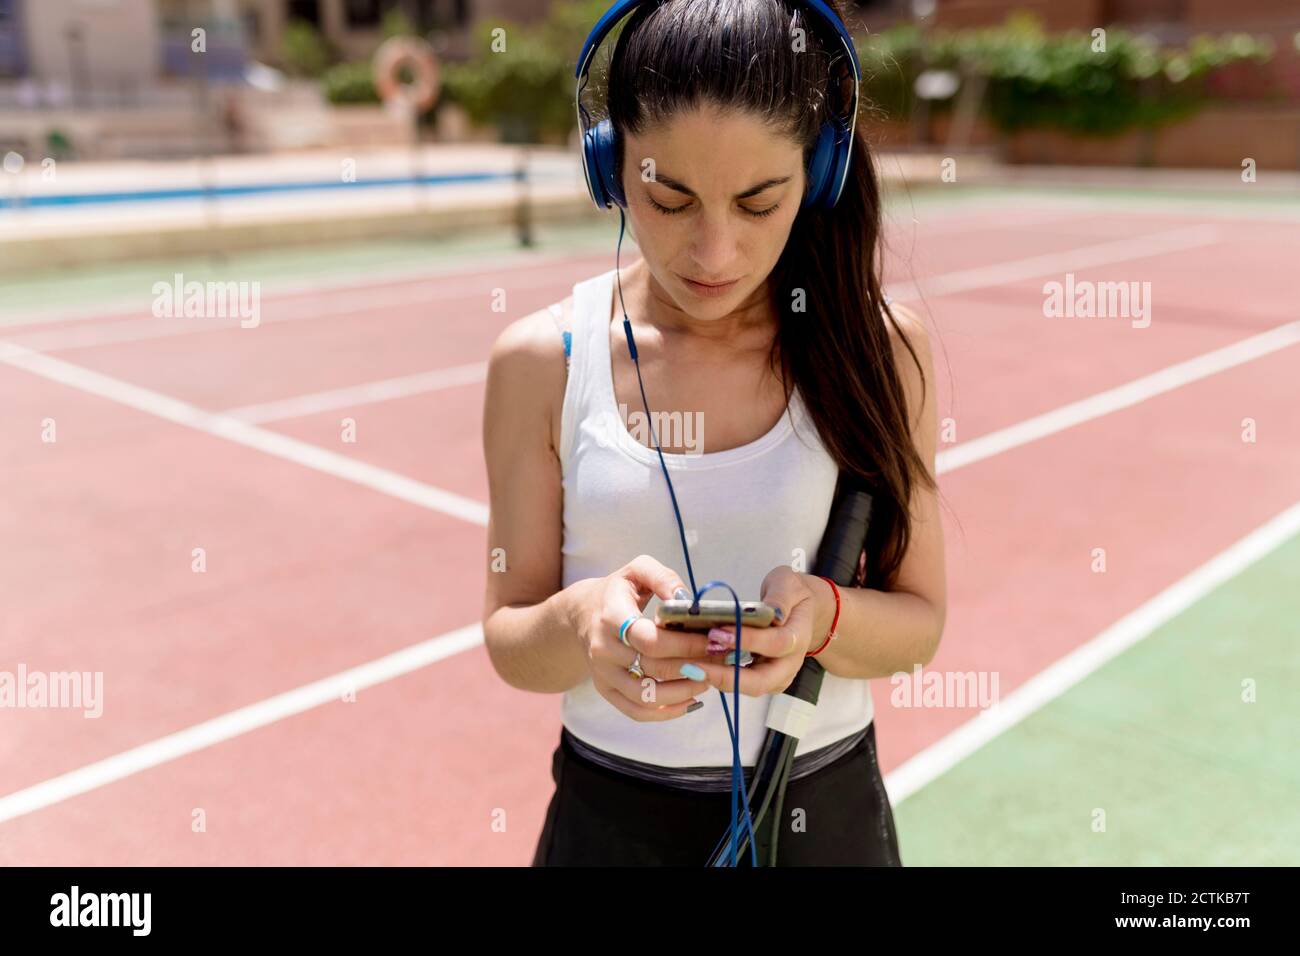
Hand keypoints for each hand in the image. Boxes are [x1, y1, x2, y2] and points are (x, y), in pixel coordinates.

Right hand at [569, 554, 712, 721]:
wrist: (582, 613)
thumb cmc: (618, 590)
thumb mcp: (637, 570)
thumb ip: (664, 578)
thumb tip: (688, 602)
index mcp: (611, 615)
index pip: (649, 639)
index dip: (684, 644)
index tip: (713, 640)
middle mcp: (603, 648)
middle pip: (652, 668)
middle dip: (692, 666)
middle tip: (720, 660)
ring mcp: (602, 673)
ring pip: (646, 696)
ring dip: (683, 692)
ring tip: (707, 679)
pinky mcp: (606, 690)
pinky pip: (636, 712)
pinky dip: (667, 712)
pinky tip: (690, 700)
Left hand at [692, 566, 826, 696]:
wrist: (802, 610)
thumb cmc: (792, 595)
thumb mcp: (787, 584)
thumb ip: (779, 598)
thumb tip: (770, 613)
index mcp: (798, 636)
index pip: (775, 644)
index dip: (748, 640)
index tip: (719, 632)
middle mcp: (790, 662)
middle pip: (761, 681)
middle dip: (727, 676)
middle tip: (696, 666)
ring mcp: (779, 675)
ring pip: (750, 688)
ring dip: (720, 680)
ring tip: (692, 668)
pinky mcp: (766, 679)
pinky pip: (743, 685)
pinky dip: (722, 679)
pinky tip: (700, 668)